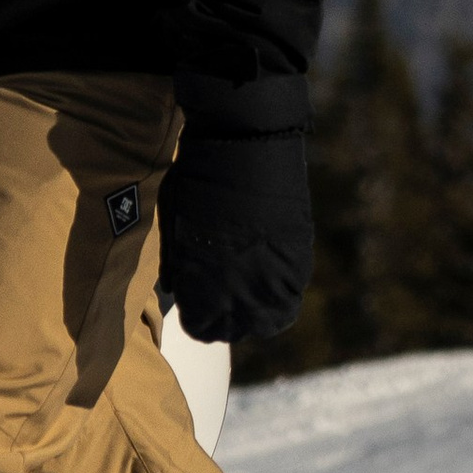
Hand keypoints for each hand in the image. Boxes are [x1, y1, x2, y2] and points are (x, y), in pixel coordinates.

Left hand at [158, 73, 312, 343]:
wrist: (243, 142)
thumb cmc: (197, 178)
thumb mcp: (173, 228)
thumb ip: (178, 267)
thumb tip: (178, 287)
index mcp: (201, 288)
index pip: (202, 330)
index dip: (199, 316)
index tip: (199, 300)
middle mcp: (238, 295)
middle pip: (236, 331)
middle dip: (228, 317)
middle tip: (225, 294)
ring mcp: (273, 280)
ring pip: (270, 318)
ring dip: (260, 307)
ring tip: (251, 284)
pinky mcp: (299, 259)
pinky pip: (292, 293)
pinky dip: (281, 288)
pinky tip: (270, 269)